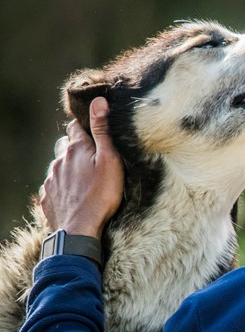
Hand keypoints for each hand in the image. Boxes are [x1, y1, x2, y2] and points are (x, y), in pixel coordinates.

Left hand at [40, 97, 123, 239]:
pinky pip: (54, 185)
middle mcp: (59, 161)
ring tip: (86, 180)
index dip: (84, 127)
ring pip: (59, 166)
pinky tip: (75, 194)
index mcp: (76, 149)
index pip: (75, 127)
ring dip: (70, 168)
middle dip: (77, 148)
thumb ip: (102, 130)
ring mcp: (51, 179)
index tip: (94, 132)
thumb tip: (99, 101)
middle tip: (93, 159)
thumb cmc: (101, 195)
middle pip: (66, 147)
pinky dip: (63, 186)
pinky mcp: (47, 196)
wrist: (79, 229)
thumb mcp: (110, 160)